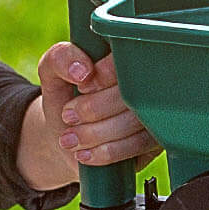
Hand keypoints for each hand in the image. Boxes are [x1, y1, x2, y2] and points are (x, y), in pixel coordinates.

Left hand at [17, 42, 161, 192]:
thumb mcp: (53, 72)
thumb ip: (60, 58)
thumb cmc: (66, 98)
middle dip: (94, 109)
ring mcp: (155, 111)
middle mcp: (147, 81)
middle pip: (133, 93)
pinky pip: (138, 146)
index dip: (105, 75)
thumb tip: (83, 71)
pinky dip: (107, 151)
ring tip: (69, 139)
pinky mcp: (156, 139)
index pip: (130, 59)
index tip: (81, 87)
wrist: (69, 136)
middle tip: (68, 116)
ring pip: (134, 122)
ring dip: (95, 134)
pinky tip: (85, 153)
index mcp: (126, 56)